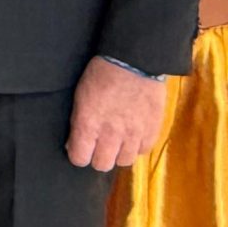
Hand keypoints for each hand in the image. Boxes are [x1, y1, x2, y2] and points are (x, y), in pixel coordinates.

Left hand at [67, 56, 167, 170]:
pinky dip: (136, 146)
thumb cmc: (101, 75)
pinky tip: (132, 135)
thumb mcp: (80, 98)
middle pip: (102, 165)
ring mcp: (134, 133)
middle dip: (97, 157)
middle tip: (98, 146)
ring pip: (124, 161)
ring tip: (117, 140)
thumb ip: (78, 124)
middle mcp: (111, 134)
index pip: (80, 159)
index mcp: (88, 124)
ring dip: (118, 153)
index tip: (80, 149)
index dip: (78, 155)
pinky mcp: (152, 130)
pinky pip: (143, 151)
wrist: (134, 61)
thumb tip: (75, 145)